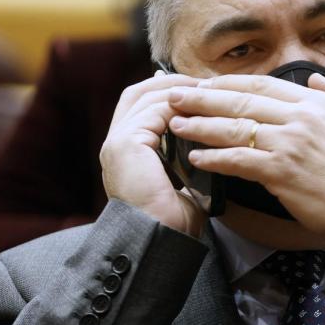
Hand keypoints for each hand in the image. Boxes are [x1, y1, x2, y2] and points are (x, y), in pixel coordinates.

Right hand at [100, 71, 203, 235]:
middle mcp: (115, 144)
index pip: (140, 106)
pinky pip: (154, 111)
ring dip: (179, 92)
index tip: (199, 92)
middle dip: (171, 83)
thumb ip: (186, 157)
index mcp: (125, 153)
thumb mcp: (181, 182)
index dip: (167, 93)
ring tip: (207, 91)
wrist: (159, 241)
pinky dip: (178, 106)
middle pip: (138, 93)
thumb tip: (209, 142)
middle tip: (203, 83)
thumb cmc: (172, 223)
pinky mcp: (125, 143)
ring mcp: (116, 142)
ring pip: (147, 98)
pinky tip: (200, 108)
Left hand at [165, 73, 324, 243]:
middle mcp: (300, 117)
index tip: (205, 84)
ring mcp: (290, 143)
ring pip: (234, 128)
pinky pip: (238, 160)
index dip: (229, 83)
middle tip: (175, 97)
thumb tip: (316, 79)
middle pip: (241, 100)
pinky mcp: (281, 171)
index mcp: (316, 103)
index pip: (263, 83)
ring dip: (200, 126)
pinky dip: (214, 158)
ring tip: (176, 125)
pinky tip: (195, 158)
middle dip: (203, 98)